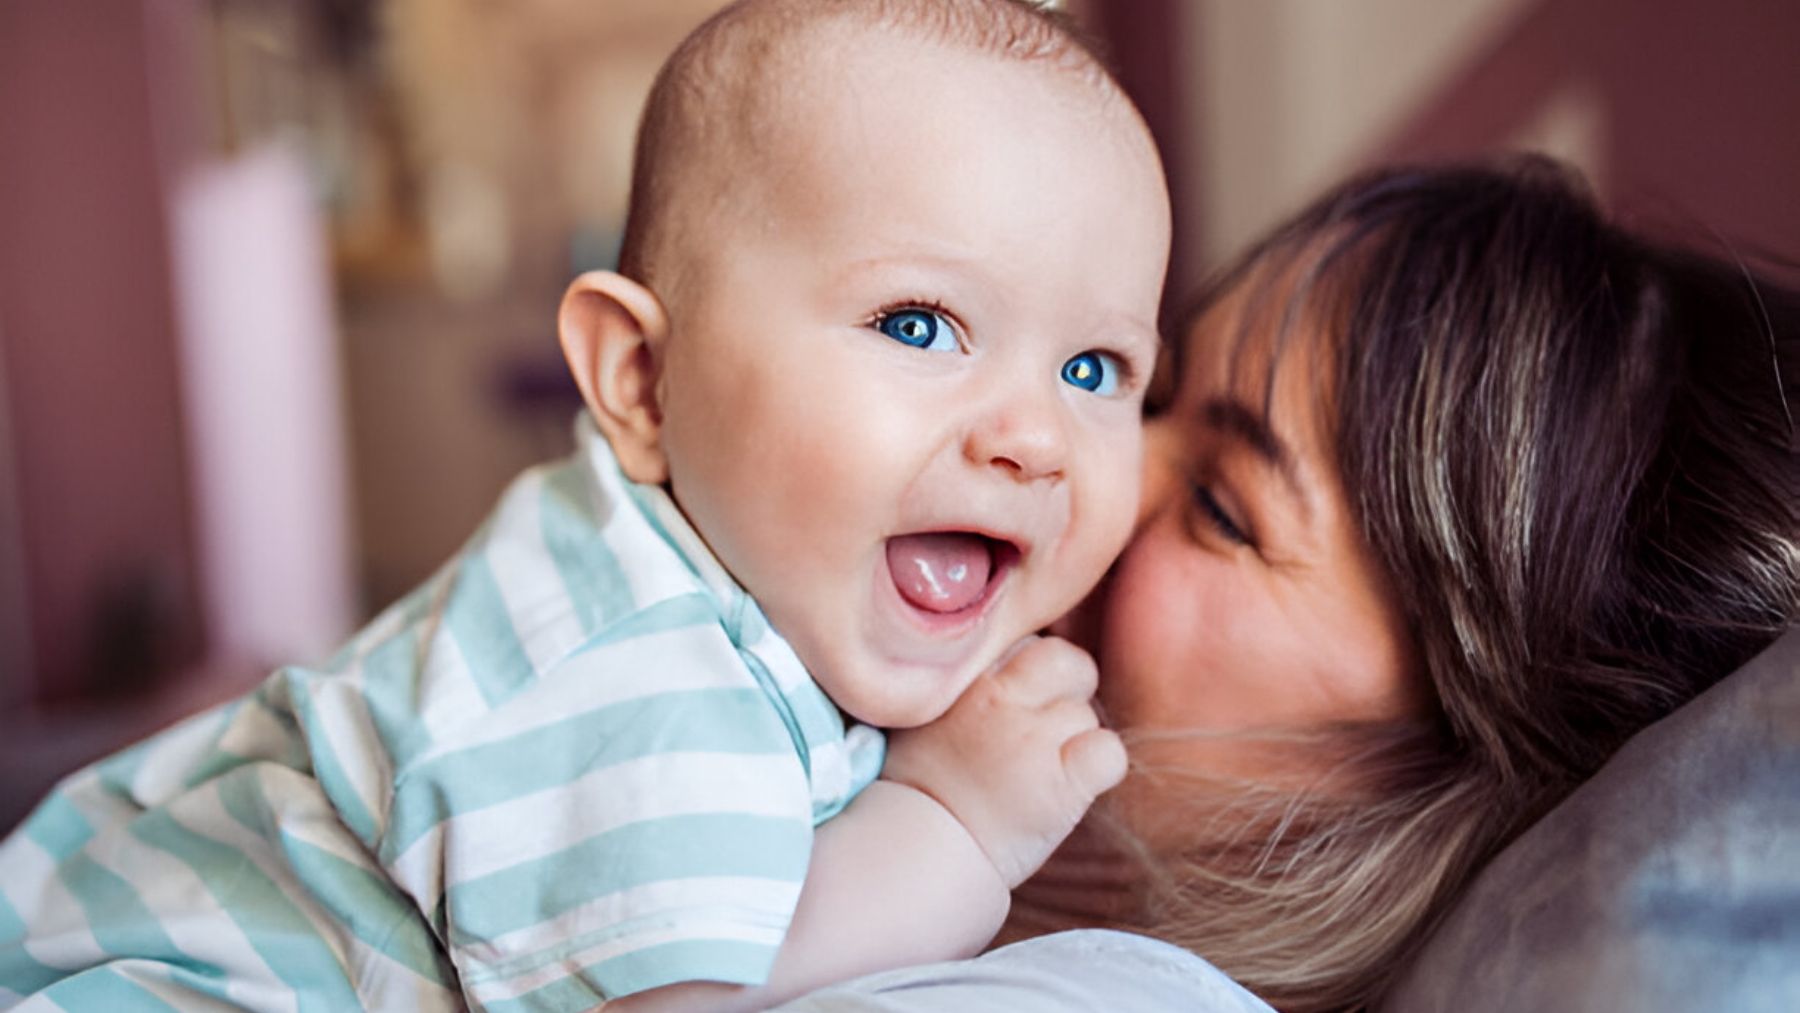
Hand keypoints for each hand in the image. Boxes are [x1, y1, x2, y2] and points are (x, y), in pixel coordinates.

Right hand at [881, 636, 1127, 887]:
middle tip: (1044, 728)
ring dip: (1073, 740)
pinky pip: (1109, 753)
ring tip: (1037, 773)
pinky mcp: (1062, 786)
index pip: (1027, 642)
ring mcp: (1032, 740)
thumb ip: (964, 679)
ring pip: (1087, 714)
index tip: (1013, 704)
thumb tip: (1011, 663)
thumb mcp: (923, 710)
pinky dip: (1100, 769)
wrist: (915, 854)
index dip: (1028, 673)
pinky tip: (1072, 786)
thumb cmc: (918, 787)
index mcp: (964, 675)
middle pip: (1066, 661)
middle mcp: (1000, 699)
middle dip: (1067, 689)